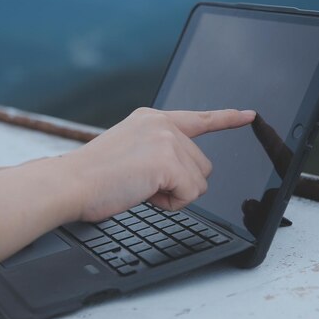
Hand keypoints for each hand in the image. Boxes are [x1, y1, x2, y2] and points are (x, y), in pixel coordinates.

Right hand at [61, 107, 255, 221]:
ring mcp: (166, 139)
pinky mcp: (168, 160)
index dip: (226, 119)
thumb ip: (159, 150)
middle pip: (201, 164)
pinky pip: (190, 193)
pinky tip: (144, 194)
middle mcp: (162, 123)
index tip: (248, 115)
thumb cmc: (94, 177)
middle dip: (179, 182)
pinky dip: (171, 203)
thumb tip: (185, 170)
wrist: (69, 183)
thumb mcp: (130, 151)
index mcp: (152, 119)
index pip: (198, 118)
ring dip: (174, 193)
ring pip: (199, 181)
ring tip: (139, 187)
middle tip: (142, 183)